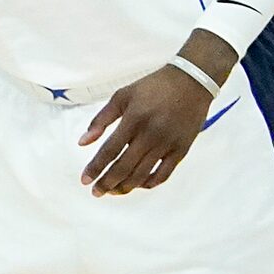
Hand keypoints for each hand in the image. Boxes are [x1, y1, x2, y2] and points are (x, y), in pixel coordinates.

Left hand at [79, 37, 233, 192]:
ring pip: (143, 175)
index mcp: (134, 119)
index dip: (95, 168)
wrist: (192, 81)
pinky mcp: (181, 150)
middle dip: (107, 183)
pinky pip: (164, 174)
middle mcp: (151, 134)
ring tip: (112, 191)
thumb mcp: (122, 96)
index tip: (84, 180)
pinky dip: (149, 183)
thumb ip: (101, 119)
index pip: (110, 150)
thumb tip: (82, 142)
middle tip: (96, 192)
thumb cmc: (153, 87)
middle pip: (125, 167)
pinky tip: (138, 185)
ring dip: (125, 187)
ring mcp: (168, 144)